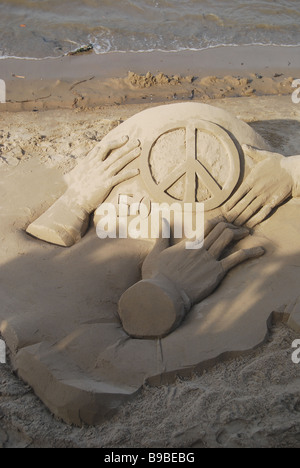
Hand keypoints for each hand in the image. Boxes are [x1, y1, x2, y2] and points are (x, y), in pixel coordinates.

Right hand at [65, 136, 140, 212]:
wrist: (73, 199)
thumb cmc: (74, 188)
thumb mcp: (77, 171)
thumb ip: (85, 165)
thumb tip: (89, 161)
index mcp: (90, 161)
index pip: (104, 147)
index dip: (115, 142)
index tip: (124, 138)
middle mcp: (97, 165)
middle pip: (114, 152)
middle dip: (126, 146)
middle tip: (137, 141)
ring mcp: (102, 174)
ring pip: (119, 162)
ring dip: (130, 155)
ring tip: (139, 151)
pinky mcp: (106, 184)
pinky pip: (120, 177)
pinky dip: (129, 173)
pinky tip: (138, 170)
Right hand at [118, 219, 264, 337]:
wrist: (164, 295)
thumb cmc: (158, 276)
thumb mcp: (157, 253)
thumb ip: (162, 236)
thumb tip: (163, 220)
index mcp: (188, 243)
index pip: (208, 225)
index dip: (219, 221)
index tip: (225, 222)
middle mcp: (200, 247)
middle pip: (221, 229)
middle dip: (232, 226)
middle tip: (239, 230)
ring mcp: (209, 259)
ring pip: (228, 238)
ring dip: (239, 234)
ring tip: (248, 234)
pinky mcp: (216, 272)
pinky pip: (235, 259)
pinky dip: (249, 253)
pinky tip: (260, 251)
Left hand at [223, 145, 294, 227]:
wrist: (295, 171)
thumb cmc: (280, 163)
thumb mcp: (265, 156)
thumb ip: (253, 152)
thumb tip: (244, 145)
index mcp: (252, 180)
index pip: (237, 194)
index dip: (230, 203)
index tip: (224, 210)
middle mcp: (256, 189)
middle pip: (241, 204)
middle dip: (233, 214)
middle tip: (226, 221)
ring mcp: (265, 197)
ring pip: (250, 210)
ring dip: (241, 218)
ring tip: (234, 225)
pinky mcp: (273, 202)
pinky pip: (262, 213)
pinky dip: (255, 220)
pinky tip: (249, 225)